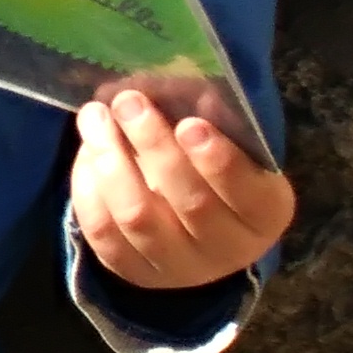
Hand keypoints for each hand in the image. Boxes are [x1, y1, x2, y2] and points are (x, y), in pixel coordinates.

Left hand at [71, 84, 294, 289]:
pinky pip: (103, 232)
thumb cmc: (214, 169)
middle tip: (129, 103)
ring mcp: (179, 268)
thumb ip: (211, 117)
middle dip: (155, 146)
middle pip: (190, 202)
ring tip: (95, 117)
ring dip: (111, 161)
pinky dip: (89, 188)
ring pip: (139, 217)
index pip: (247, 193)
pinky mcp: (134, 273)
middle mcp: (227, 249)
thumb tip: (178, 79)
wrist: (196, 230)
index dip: (219, 161)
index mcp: (264, 214)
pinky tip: (88, 152)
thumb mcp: (229, 143)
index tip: (190, 124)